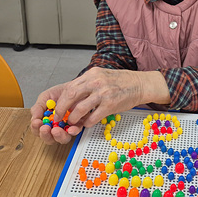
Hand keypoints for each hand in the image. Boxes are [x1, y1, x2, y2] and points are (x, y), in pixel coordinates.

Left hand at [29, 67, 169, 144]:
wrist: (140, 84)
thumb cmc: (120, 81)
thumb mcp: (101, 76)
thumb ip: (87, 84)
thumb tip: (70, 96)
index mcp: (92, 74)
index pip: (70, 87)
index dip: (61, 100)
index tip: (58, 108)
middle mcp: (96, 81)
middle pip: (70, 96)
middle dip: (62, 109)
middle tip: (60, 117)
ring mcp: (103, 93)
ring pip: (80, 109)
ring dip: (73, 118)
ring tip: (73, 122)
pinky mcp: (111, 105)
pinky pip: (93, 117)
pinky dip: (87, 122)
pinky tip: (88, 122)